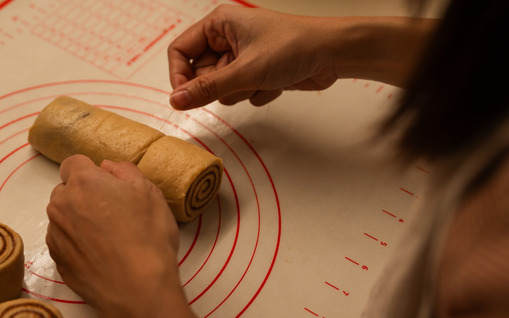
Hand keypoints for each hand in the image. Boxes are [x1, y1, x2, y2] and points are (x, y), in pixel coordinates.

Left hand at [45, 155, 180, 315]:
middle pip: (66, 190)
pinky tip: (99, 255)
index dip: (91, 172)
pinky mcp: (56, 259)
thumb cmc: (147, 239)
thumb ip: (125, 171)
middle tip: (111, 212)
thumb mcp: (150, 194)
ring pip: (63, 217)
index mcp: (83, 182)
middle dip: (84, 196)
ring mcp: (56, 233)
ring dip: (78, 220)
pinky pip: (63, 241)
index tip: (107, 185)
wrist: (136, 290)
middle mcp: (61, 204)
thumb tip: (107, 167)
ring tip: (107, 238)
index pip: (73, 163)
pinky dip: (76, 243)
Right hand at [168, 5, 438, 109]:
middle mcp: (227, 38)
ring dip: (239, 91)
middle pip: (199, 74)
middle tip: (237, 84)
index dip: (179, 76)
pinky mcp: (255, 73)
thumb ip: (206, 89)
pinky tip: (275, 82)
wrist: (333, 55)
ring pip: (220, 88)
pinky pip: (239, 93)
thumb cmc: (294, 46)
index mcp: (219, 24)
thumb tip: (176, 101)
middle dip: (218, 86)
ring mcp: (241, 57)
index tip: (184, 98)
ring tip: (261, 79)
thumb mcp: (244, 71)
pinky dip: (255, 93)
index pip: (180, 51)